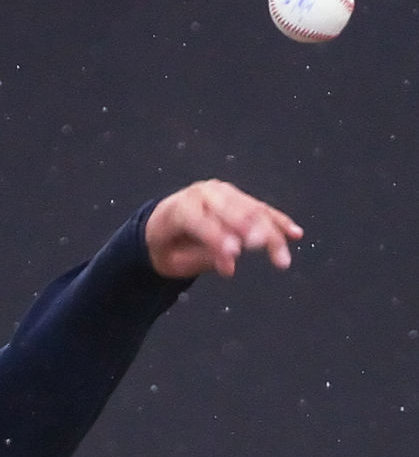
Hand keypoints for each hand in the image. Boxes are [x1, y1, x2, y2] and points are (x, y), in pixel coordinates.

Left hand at [145, 180, 302, 279]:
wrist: (163, 226)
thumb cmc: (167, 247)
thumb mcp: (174, 260)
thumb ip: (201, 257)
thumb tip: (231, 263)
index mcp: (180, 208)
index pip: (201, 221)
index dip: (217, 237)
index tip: (234, 254)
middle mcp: (204, 194)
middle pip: (231, 210)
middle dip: (248, 228)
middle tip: (262, 246)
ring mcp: (223, 193)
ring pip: (252, 210)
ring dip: (270, 232)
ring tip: (281, 256)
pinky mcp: (238, 198)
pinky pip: (261, 209)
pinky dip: (278, 221)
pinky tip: (295, 234)